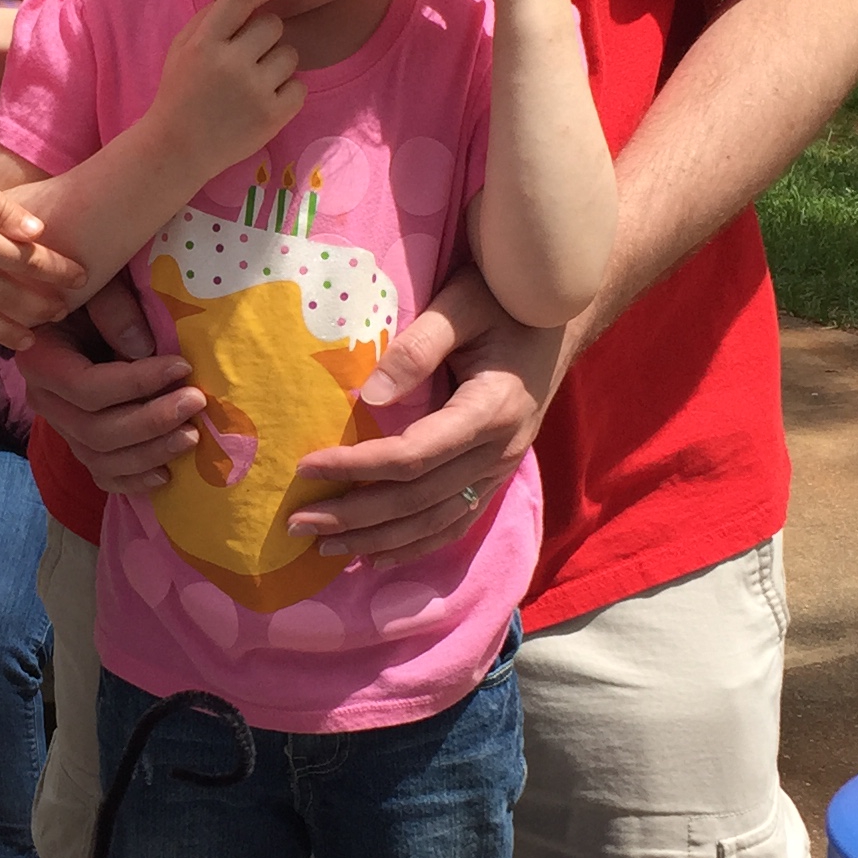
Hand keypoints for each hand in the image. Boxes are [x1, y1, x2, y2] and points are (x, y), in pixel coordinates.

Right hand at [17, 277, 206, 491]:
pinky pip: (101, 475)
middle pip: (94, 430)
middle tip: (196, 402)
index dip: (136, 382)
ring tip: (192, 436)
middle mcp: (43, 399)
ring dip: (149, 452)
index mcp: (40, 359)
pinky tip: (166, 474)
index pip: (86, 387)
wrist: (81, 309)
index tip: (181, 366)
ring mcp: (61, 426)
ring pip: (100, 458)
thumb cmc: (93, 290)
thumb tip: (142, 350)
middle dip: (150, 420)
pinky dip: (132, 481)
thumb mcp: (100, 285)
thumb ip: (115, 309)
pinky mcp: (79, 442)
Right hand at [143, 0, 302, 176]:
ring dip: (278, 65)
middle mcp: (231, 63)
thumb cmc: (179, 94)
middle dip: (266, 37)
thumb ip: (210, 20)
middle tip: (249, 58)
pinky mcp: (272, 116)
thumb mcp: (181, 49)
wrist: (177, 149)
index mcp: (204, 43)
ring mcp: (254, 90)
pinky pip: (299, 87)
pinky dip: (287, 93)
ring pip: (290, 55)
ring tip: (255, 84)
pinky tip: (265, 102)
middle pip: (274, 25)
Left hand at [286, 270, 572, 559]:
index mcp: (490, 409)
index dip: (357, 467)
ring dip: (377, 539)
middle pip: (417, 499)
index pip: (412, 455)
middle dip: (354, 515)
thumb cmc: (505, 302)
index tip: (306, 466)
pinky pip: (456, 523)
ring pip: (434, 521)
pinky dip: (415, 545)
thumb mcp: (462, 305)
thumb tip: (368, 396)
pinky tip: (377, 555)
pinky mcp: (497, 476)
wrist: (561, 322)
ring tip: (324, 546)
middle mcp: (498, 450)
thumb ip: (418, 346)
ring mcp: (500, 469)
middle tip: (297, 522)